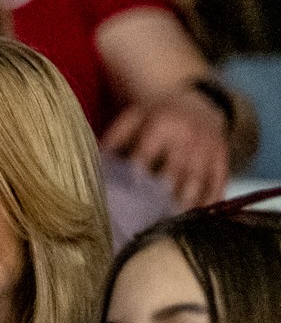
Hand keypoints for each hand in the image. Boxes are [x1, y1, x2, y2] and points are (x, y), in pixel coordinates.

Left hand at [102, 90, 229, 208]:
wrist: (195, 103)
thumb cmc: (155, 117)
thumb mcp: (133, 119)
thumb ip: (115, 138)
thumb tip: (100, 163)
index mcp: (162, 124)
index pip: (148, 151)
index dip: (138, 171)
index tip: (130, 191)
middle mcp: (188, 135)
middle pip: (176, 168)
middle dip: (164, 191)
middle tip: (152, 214)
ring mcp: (208, 147)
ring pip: (198, 178)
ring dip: (187, 201)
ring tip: (173, 220)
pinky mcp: (222, 156)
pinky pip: (219, 180)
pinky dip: (211, 199)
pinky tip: (200, 216)